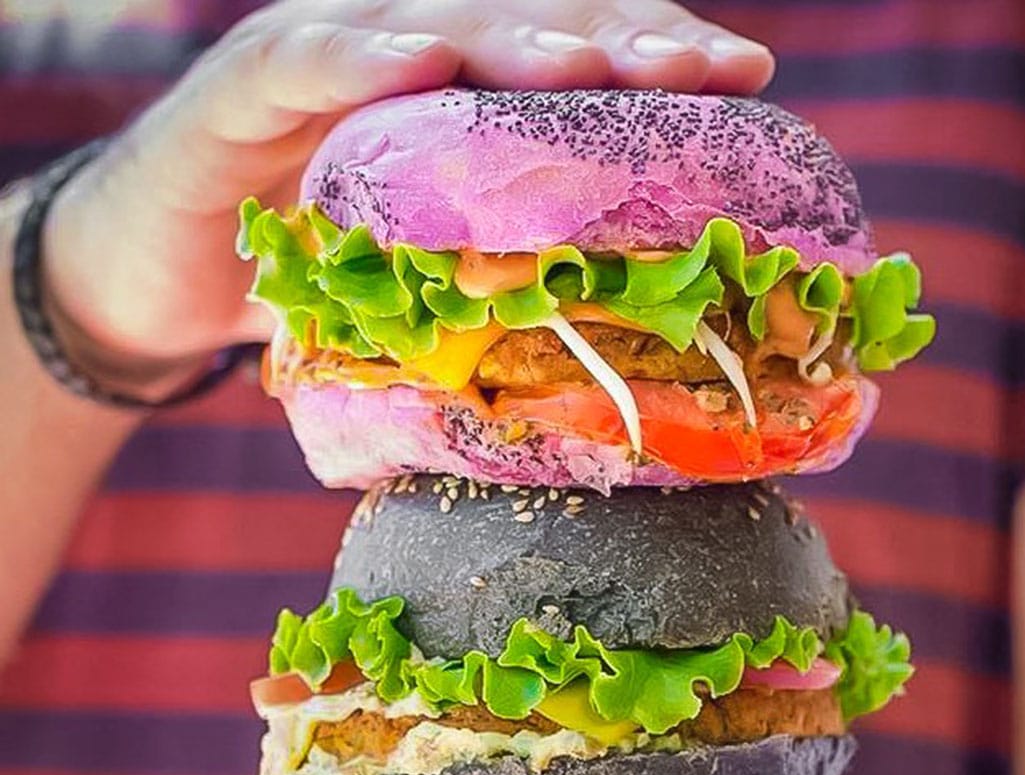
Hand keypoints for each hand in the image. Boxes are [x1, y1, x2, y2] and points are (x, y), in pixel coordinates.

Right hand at [38, 0, 772, 398]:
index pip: (571, 62)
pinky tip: (424, 63)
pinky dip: (360, 61)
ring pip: (434, 28)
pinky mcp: (242, 87)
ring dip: (517, 41)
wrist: (154, 267)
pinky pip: (307, 63)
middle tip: (710, 68)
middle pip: (527, 29)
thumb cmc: (302, 278)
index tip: (747, 84)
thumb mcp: (417, 283)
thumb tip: (599, 367)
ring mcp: (324, 57)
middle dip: (621, 43)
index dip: (654, 63)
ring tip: (594, 64)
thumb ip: (493, 288)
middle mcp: (404, 56)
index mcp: (459, 102)